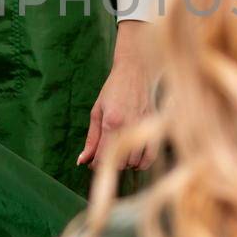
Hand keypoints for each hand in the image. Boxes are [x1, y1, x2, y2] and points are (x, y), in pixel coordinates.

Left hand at [78, 21, 157, 170]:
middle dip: (110, 164)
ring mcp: (143, 127)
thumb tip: (82, 160)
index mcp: (111, 123)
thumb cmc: (113, 90)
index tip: (92, 163)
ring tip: (120, 155)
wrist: (136, 71)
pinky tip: (136, 161)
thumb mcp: (97, 112)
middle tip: (105, 157)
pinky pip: (151, 155)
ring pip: (134, 161)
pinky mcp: (155, 126)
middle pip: (119, 162)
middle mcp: (128, 127)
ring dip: (125, 164)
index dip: (96, 165)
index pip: (103, 156)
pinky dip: (143, 163)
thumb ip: (91, 139)